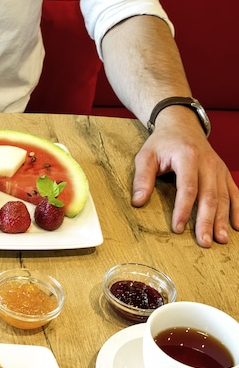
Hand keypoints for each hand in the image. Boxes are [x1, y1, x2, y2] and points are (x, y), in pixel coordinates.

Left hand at [131, 108, 238, 246]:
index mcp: (188, 157)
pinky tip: (236, 226)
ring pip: (224, 197)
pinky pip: (234, 193)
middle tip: (204, 242)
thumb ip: (142, 178)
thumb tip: (137, 202)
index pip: (187, 188)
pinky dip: (237, 210)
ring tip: (220, 240)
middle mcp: (208, 163)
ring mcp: (219, 168)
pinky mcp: (224, 173)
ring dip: (223, 220)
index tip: (178, 228)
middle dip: (206, 221)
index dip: (183, 209)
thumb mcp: (146, 156)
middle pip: (209, 196)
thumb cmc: (162, 143)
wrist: (182, 125)